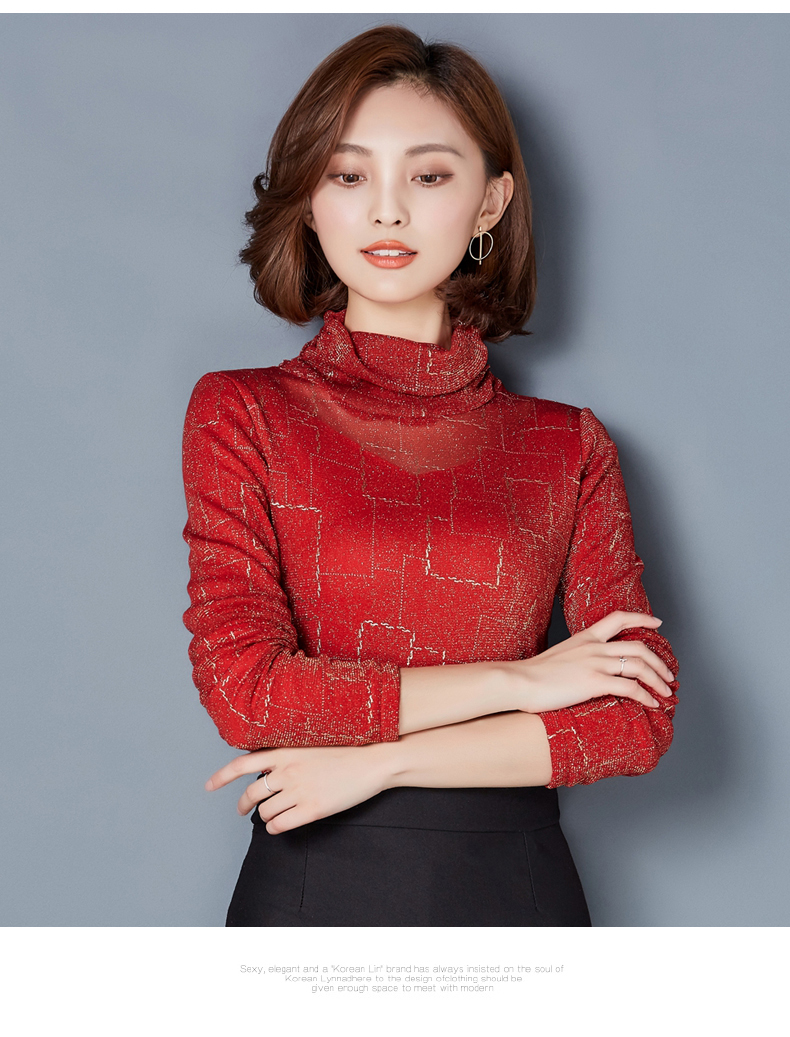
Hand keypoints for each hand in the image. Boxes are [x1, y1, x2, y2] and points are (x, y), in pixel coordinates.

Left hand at [205, 742, 393, 834]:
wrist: (372, 761)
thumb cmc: (345, 751)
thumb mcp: (311, 743)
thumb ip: (287, 755)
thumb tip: (267, 769)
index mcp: (286, 751)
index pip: (242, 764)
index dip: (221, 777)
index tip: (208, 787)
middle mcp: (287, 770)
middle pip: (251, 793)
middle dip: (242, 805)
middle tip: (241, 810)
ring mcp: (299, 791)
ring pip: (264, 812)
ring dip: (264, 817)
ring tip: (271, 816)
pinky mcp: (312, 809)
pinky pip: (280, 825)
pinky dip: (274, 828)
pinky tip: (280, 825)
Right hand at [513, 611, 674, 713]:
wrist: (519, 681)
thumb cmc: (532, 675)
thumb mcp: (559, 656)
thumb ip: (577, 657)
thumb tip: (585, 669)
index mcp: (585, 638)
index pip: (618, 619)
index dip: (641, 619)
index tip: (657, 624)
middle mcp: (594, 647)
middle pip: (639, 647)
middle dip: (660, 662)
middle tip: (668, 675)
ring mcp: (595, 663)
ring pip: (640, 666)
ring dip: (658, 681)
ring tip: (666, 693)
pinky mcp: (593, 682)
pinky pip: (630, 687)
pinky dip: (646, 696)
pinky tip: (652, 704)